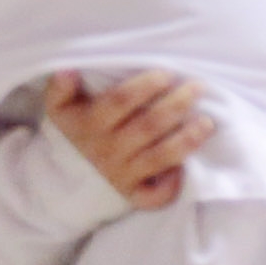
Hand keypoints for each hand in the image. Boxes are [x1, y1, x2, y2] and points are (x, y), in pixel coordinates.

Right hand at [47, 69, 213, 211]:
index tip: (167, 74)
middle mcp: (108, 149)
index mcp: (91, 124)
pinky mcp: (134, 195)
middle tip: (198, 88)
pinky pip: (156, 195)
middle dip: (176, 105)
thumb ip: (60, 87)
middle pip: (148, 125)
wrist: (65, 179)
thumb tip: (67, 69)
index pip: (121, 101)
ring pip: (160, 157)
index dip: (145, 86)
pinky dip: (173, 185)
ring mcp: (123, 174)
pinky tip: (188, 168)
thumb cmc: (73, 132)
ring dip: (187, 140)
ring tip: (207, 122)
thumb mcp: (58, 107)